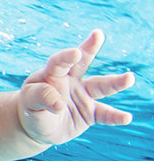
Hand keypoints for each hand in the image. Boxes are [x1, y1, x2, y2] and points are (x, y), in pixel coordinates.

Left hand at [17, 30, 134, 144]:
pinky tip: (126, 118)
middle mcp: (70, 80)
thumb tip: (59, 104)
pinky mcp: (90, 112)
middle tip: (98, 34)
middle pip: (82, 63)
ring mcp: (82, 95)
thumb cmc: (32, 108)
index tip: (75, 53)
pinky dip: (115, 116)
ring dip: (115, 82)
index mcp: (51, 74)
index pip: (58, 62)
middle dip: (90, 48)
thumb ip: (41, 98)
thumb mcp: (29, 102)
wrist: (38, 126)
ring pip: (101, 86)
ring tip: (130, 78)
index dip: (66, 57)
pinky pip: (104, 114)